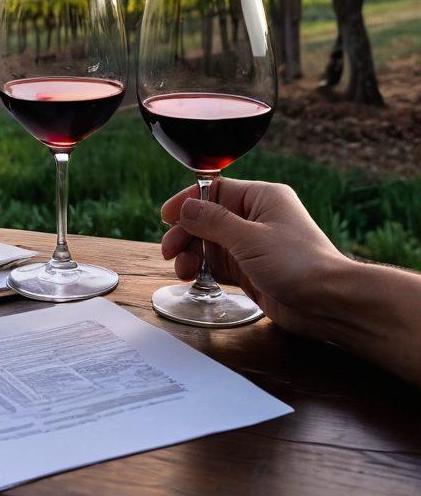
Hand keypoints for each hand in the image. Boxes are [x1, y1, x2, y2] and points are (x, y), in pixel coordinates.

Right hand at [160, 179, 341, 337]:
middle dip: (186, 233)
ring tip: (182, 270)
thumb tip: (185, 208)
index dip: (188, 202)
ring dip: (192, 253)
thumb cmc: (298, 264)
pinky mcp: (251, 271)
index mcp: (261, 198)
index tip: (166, 217)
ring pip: (210, 243)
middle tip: (169, 251)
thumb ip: (213, 222)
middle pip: (208, 218)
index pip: (214, 190)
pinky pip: (219, 264)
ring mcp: (253, 245)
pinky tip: (193, 277)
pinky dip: (203, 269)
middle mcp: (256, 218)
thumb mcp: (249, 239)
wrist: (330, 305)